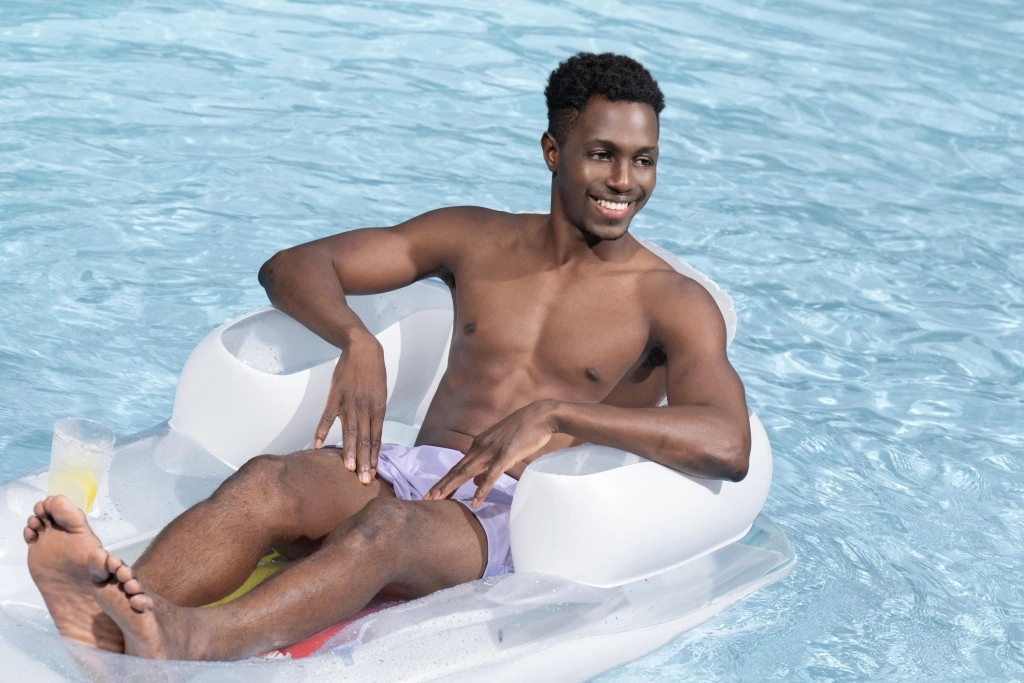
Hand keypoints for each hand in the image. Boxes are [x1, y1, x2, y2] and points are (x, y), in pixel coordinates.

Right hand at [314, 332, 386, 483]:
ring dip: (349, 451)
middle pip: (365, 439)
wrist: (362, 349)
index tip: (374, 473)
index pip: (377, 438)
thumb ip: (375, 415)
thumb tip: (372, 434)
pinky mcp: (335, 396)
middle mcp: (365, 409)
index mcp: (378, 409)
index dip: (375, 456)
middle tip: (364, 480)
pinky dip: (321, 430)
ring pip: (349, 431)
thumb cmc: (373, 374)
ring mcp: (349, 403)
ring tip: (348, 468)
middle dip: (365, 461)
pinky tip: (316, 445)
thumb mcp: (380, 395)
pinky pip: (327, 416)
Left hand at [425, 400, 558, 506]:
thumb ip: (487, 464)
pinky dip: (482, 489)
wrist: (540, 415)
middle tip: (425, 499)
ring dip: (451, 486)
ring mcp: (492, 451)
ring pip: (467, 472)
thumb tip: (475, 483)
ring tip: (438, 499)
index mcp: (479, 445)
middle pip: (457, 470)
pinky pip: (491, 475)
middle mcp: (480, 447)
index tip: (432, 493)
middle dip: (440, 485)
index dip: (444, 480)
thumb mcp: (501, 447)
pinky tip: (474, 501)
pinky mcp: (505, 455)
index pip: (458, 466)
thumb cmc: (524, 431)